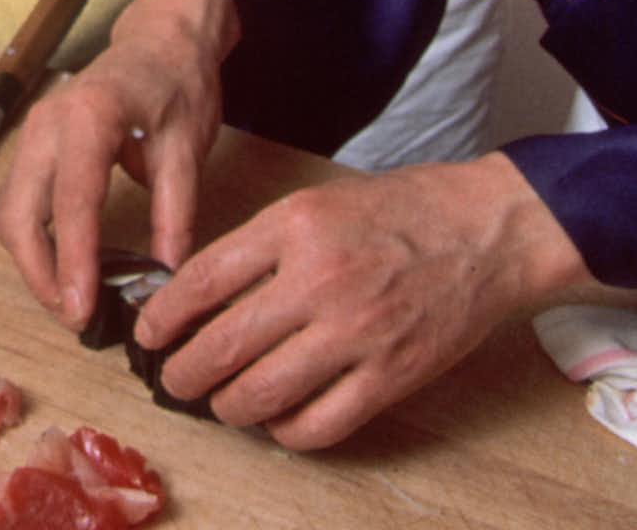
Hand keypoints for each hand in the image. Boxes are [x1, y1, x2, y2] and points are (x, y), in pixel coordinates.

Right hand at [0, 0, 235, 329]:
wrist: (162, 39)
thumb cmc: (177, 83)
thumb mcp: (188, 148)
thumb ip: (176, 214)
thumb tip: (167, 279)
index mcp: (89, 117)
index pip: (72, 202)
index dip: (73, 262)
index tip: (83, 310)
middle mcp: (46, 123)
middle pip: (20, 213)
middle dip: (40, 274)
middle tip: (76, 318)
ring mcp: (33, 132)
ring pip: (10, 211)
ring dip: (32, 262)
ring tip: (70, 301)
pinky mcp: (34, 144)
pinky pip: (18, 200)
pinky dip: (32, 239)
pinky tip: (63, 266)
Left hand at [134, 153, 594, 448]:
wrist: (487, 231)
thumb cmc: (402, 211)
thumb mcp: (317, 203)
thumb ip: (261, 246)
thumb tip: (200, 295)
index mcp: (294, 226)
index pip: (202, 281)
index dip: (163, 317)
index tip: (149, 333)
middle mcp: (319, 279)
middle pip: (222, 346)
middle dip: (182, 373)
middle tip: (173, 379)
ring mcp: (357, 333)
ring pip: (261, 395)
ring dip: (227, 407)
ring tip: (221, 402)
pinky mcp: (390, 376)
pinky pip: (318, 426)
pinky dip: (286, 433)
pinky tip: (278, 420)